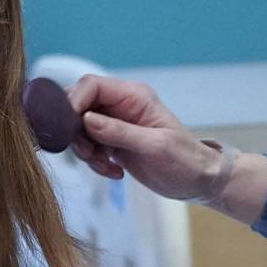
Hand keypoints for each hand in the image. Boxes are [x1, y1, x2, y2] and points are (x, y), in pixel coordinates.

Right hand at [65, 75, 220, 199]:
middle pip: (79, 106)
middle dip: (76, 132)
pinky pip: (88, 146)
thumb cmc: (185, 160)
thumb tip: (85, 119)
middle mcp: (121, 105)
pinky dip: (94, 161)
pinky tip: (114, 172)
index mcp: (134, 96)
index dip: (74, 102)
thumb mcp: (155, 146)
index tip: (69, 128)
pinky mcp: (112, 141)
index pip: (92, 86)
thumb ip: (119, 132)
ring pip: (79, 129)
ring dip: (86, 151)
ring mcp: (115, 123)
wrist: (197, 181)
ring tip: (107, 167)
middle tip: (90, 154)